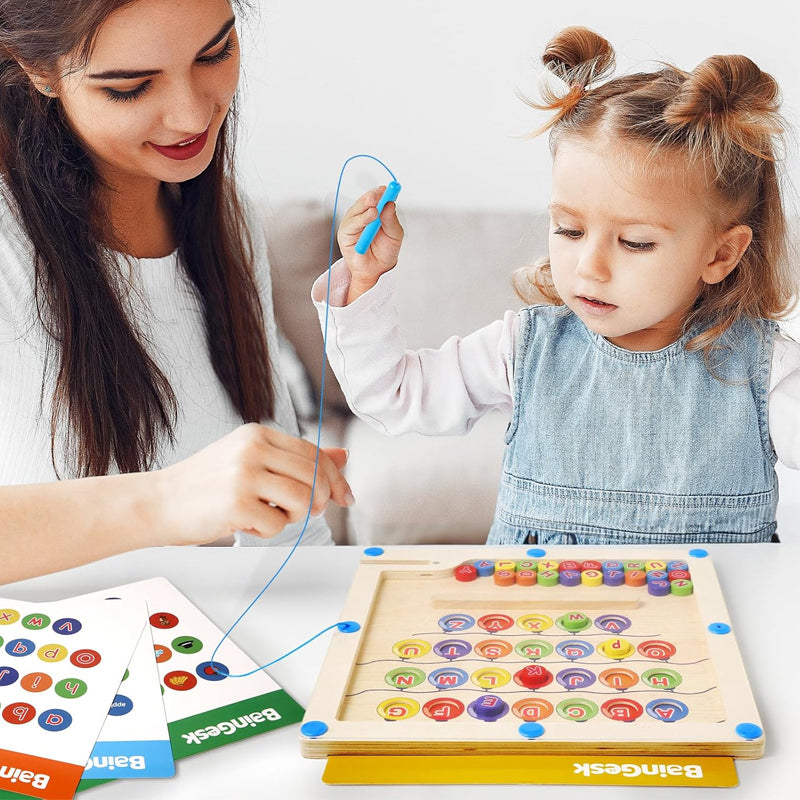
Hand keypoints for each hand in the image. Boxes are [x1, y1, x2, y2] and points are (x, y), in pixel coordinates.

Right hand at [152, 423, 353, 544]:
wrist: (157, 502)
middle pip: (314, 477)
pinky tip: (247, 523)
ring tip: (270, 515)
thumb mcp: (251, 460)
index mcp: (258, 435)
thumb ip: (296, 459)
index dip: (336, 479)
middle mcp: (253, 449)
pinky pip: (277, 524)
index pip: (314, 454)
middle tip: (307, 512)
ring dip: (294, 516)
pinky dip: (268, 530)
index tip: (345, 497)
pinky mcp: (235, 504)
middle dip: (320, 501)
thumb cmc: (206, 485)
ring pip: (303, 500)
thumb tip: (343, 457)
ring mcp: (244, 475)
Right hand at [338, 186, 403, 302]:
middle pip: (365, 201)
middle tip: (381, 192)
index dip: (382, 193)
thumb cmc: (385, 252)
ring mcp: (352, 223)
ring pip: (357, 210)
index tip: (388, 189)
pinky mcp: (345, 233)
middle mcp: (362, 215)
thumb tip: (390, 204)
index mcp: (375, 213)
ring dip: (367, 207)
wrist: (377, 271)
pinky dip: (361, 219)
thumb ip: (392, 220)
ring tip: (376, 209)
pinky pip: (351, 223)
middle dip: (373, 196)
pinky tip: (370, 217)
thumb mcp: (395, 235)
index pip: (377, 198)